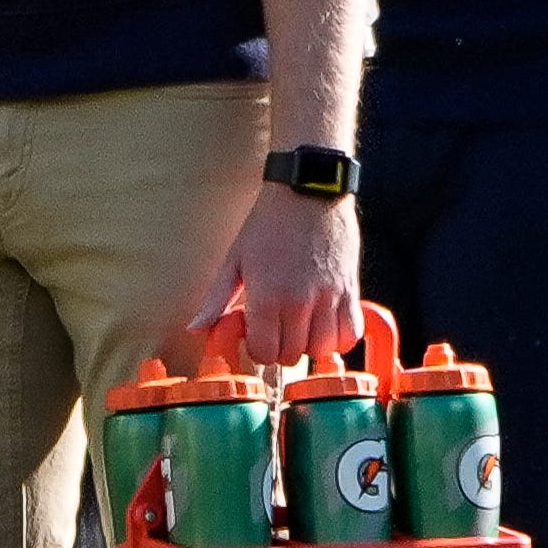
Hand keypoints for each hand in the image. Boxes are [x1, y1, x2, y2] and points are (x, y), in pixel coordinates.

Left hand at [217, 184, 362, 367]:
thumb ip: (216, 299)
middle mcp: (299, 303)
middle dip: (281, 349)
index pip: (264, 352)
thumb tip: (196, 328)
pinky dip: (339, 338)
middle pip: (292, 355)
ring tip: (302, 329)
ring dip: (310, 346)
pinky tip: (327, 326)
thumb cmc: (268, 223)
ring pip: (323, 349)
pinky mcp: (351, 289)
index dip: (257, 349)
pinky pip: (351, 333)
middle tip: (277, 329)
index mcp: (266, 297)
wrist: (308, 192)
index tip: (256, 333)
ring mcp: (328, 297)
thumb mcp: (235, 259)